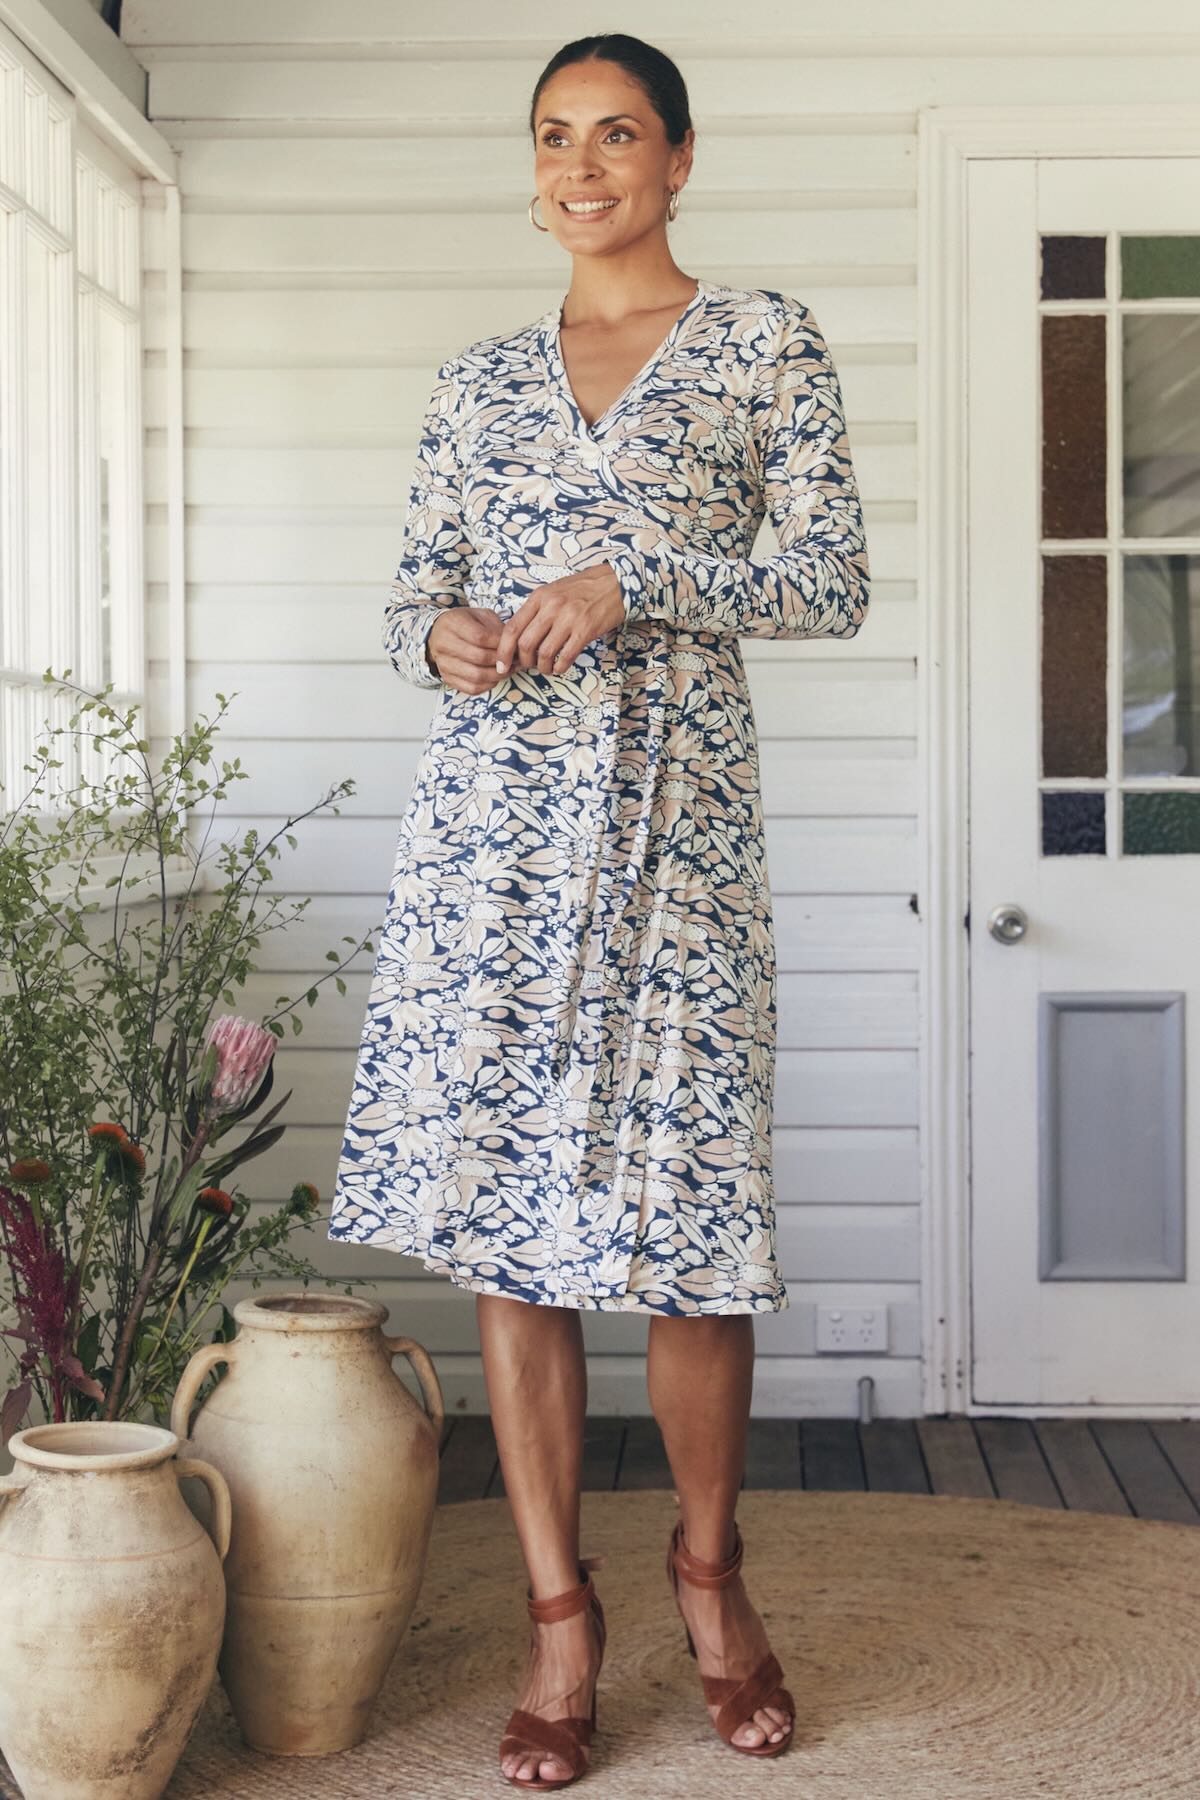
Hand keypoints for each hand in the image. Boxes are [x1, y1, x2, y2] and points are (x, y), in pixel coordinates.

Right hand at [426, 606, 505, 694]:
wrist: (440, 633)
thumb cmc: (464, 623)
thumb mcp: (480, 616)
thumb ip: (496, 627)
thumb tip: (513, 644)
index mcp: (452, 623)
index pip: (480, 637)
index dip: (499, 644)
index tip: (512, 645)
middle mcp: (444, 644)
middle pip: (479, 657)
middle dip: (501, 660)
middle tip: (515, 659)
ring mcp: (443, 663)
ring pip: (476, 676)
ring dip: (497, 675)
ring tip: (508, 669)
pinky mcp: (447, 678)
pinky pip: (471, 688)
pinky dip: (488, 685)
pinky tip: (495, 677)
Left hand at [492, 563, 624, 677]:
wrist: (616, 583)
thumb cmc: (584, 589)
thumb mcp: (554, 591)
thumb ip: (537, 610)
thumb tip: (520, 636)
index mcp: (539, 597)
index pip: (512, 628)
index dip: (503, 651)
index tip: (502, 664)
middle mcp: (551, 607)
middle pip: (525, 644)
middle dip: (524, 662)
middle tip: (529, 666)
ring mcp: (569, 618)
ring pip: (544, 653)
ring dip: (542, 667)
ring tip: (547, 667)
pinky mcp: (585, 630)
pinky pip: (565, 656)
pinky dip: (560, 667)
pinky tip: (560, 666)